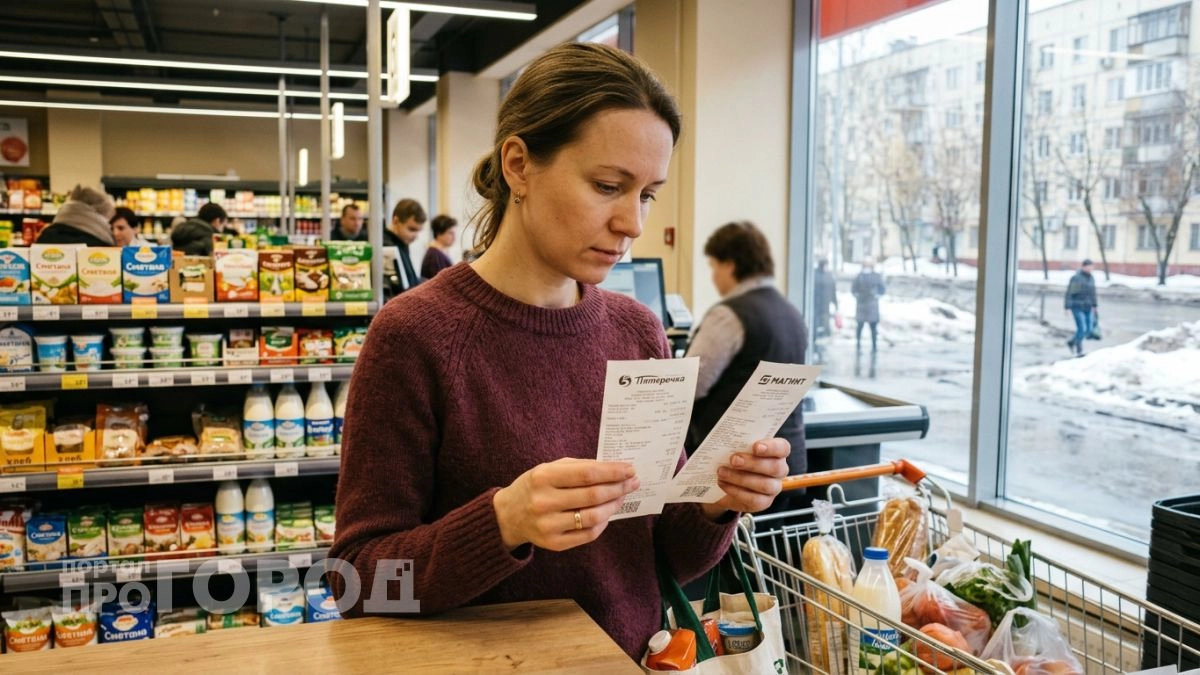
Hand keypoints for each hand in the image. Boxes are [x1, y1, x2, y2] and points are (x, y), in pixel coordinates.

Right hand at [493, 458, 639, 551]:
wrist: (508, 515)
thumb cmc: (535, 486)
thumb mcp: (549, 468)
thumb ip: (580, 467)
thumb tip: (615, 469)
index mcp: (543, 477)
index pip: (587, 474)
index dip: (613, 472)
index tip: (630, 469)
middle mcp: (544, 502)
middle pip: (593, 496)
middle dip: (618, 487)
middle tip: (633, 482)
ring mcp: (548, 525)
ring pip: (594, 517)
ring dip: (614, 505)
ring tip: (621, 496)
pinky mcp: (554, 543)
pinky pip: (588, 534)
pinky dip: (603, 523)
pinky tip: (607, 513)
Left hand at [700, 438, 790, 520]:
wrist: (726, 482)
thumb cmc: (735, 460)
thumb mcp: (736, 448)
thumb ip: (738, 444)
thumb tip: (727, 440)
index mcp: (777, 452)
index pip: (782, 448)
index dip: (771, 447)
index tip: (756, 447)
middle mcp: (779, 470)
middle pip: (775, 467)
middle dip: (753, 463)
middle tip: (734, 460)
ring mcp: (773, 487)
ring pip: (764, 485)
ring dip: (741, 478)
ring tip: (722, 472)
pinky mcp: (764, 502)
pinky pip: (754, 499)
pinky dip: (736, 491)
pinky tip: (723, 483)